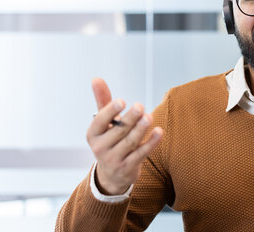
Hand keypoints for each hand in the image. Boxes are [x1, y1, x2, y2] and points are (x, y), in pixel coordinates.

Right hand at [86, 78, 162, 194]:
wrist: (112, 175)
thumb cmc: (109, 140)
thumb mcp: (103, 123)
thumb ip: (102, 100)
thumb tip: (96, 78)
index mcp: (93, 134)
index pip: (99, 122)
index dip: (110, 111)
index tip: (122, 101)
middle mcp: (101, 148)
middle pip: (118, 131)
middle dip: (129, 119)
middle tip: (140, 106)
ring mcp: (114, 159)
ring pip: (130, 142)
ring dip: (140, 129)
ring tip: (149, 117)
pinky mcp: (128, 167)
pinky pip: (141, 153)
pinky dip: (151, 142)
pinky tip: (160, 131)